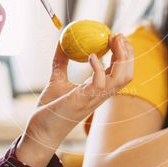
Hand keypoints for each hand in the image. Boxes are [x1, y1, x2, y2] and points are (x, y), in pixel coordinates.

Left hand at [16, 34, 133, 166]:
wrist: (40, 131)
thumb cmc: (50, 110)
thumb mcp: (56, 79)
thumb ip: (60, 61)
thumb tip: (60, 41)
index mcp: (98, 89)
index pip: (121, 71)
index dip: (124, 53)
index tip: (116, 36)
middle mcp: (101, 94)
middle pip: (127, 73)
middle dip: (128, 52)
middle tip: (117, 35)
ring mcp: (94, 98)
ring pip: (122, 78)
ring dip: (122, 57)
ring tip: (112, 40)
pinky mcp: (83, 100)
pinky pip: (100, 83)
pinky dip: (99, 67)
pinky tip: (91, 56)